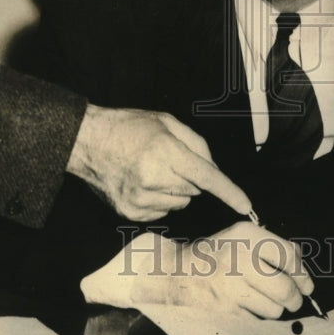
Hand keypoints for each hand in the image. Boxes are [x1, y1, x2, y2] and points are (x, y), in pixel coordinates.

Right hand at [67, 104, 251, 221]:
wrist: (88, 142)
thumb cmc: (129, 127)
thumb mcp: (166, 122)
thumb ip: (196, 144)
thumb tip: (212, 168)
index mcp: (166, 152)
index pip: (206, 177)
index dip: (229, 192)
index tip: (246, 206)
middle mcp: (154, 178)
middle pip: (195, 190)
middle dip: (190, 177)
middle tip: (168, 159)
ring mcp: (141, 199)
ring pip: (181, 202)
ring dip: (175, 190)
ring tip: (151, 170)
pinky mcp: (131, 212)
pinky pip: (163, 211)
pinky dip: (160, 199)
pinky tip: (142, 183)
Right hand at [80, 222, 313, 317]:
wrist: (175, 274)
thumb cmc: (213, 256)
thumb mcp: (239, 238)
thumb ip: (271, 245)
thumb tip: (302, 263)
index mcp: (245, 235)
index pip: (287, 256)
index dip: (302, 273)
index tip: (306, 283)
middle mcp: (238, 258)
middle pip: (286, 288)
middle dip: (295, 298)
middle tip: (294, 299)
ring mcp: (230, 286)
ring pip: (274, 308)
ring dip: (273, 308)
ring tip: (260, 299)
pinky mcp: (224, 310)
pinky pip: (256, 319)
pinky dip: (256, 317)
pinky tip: (245, 306)